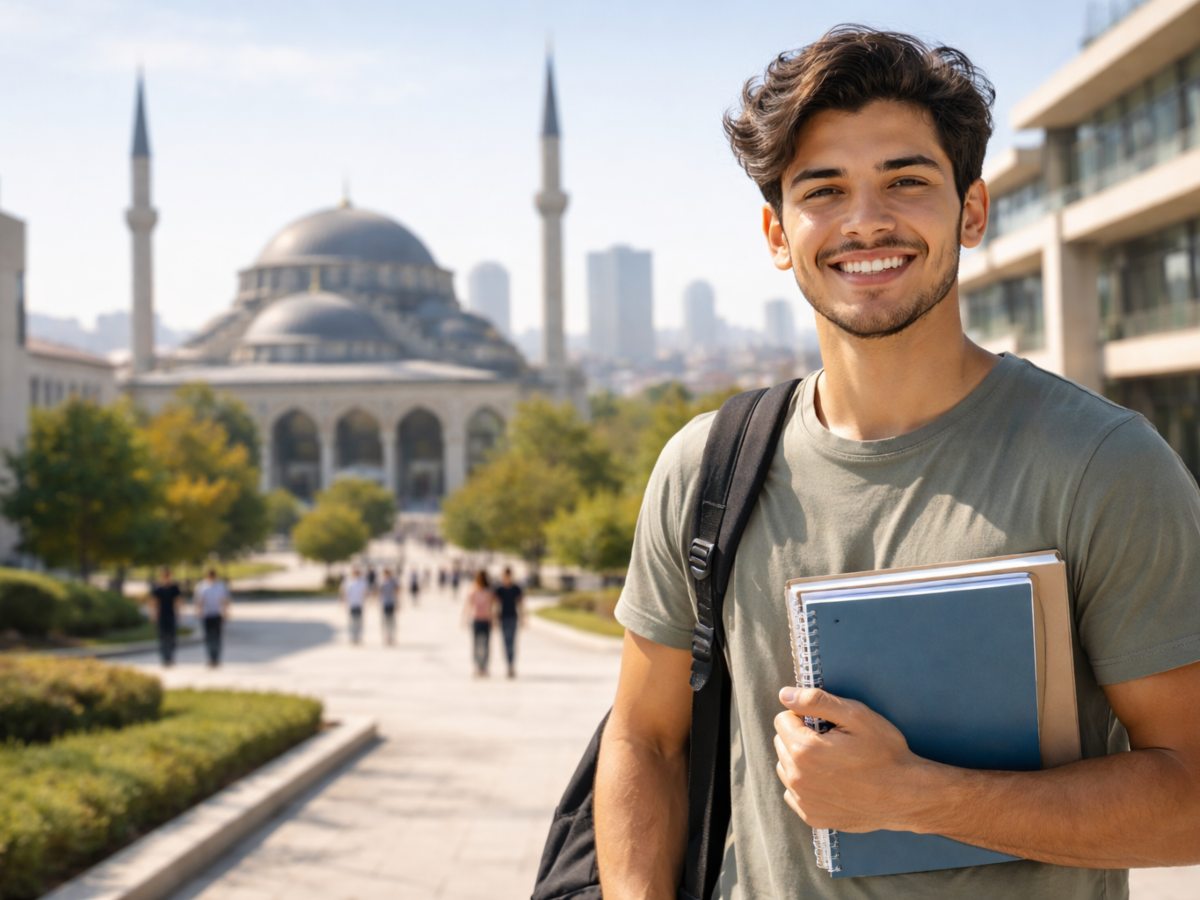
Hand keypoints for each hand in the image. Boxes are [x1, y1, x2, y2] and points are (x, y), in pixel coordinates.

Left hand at [773, 686, 928, 832]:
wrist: (907, 796)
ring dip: (801, 761)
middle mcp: (797, 778)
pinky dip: (807, 785)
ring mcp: (803, 800)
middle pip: (782, 743)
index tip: (827, 725)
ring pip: (786, 768)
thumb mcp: (856, 716)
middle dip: (801, 737)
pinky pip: (794, 793)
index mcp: (804, 750)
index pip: (782, 720)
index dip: (804, 716)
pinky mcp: (812, 816)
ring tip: (833, 763)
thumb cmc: (885, 753)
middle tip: (833, 743)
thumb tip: (785, 695)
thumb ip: (816, 701)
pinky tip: (832, 783)